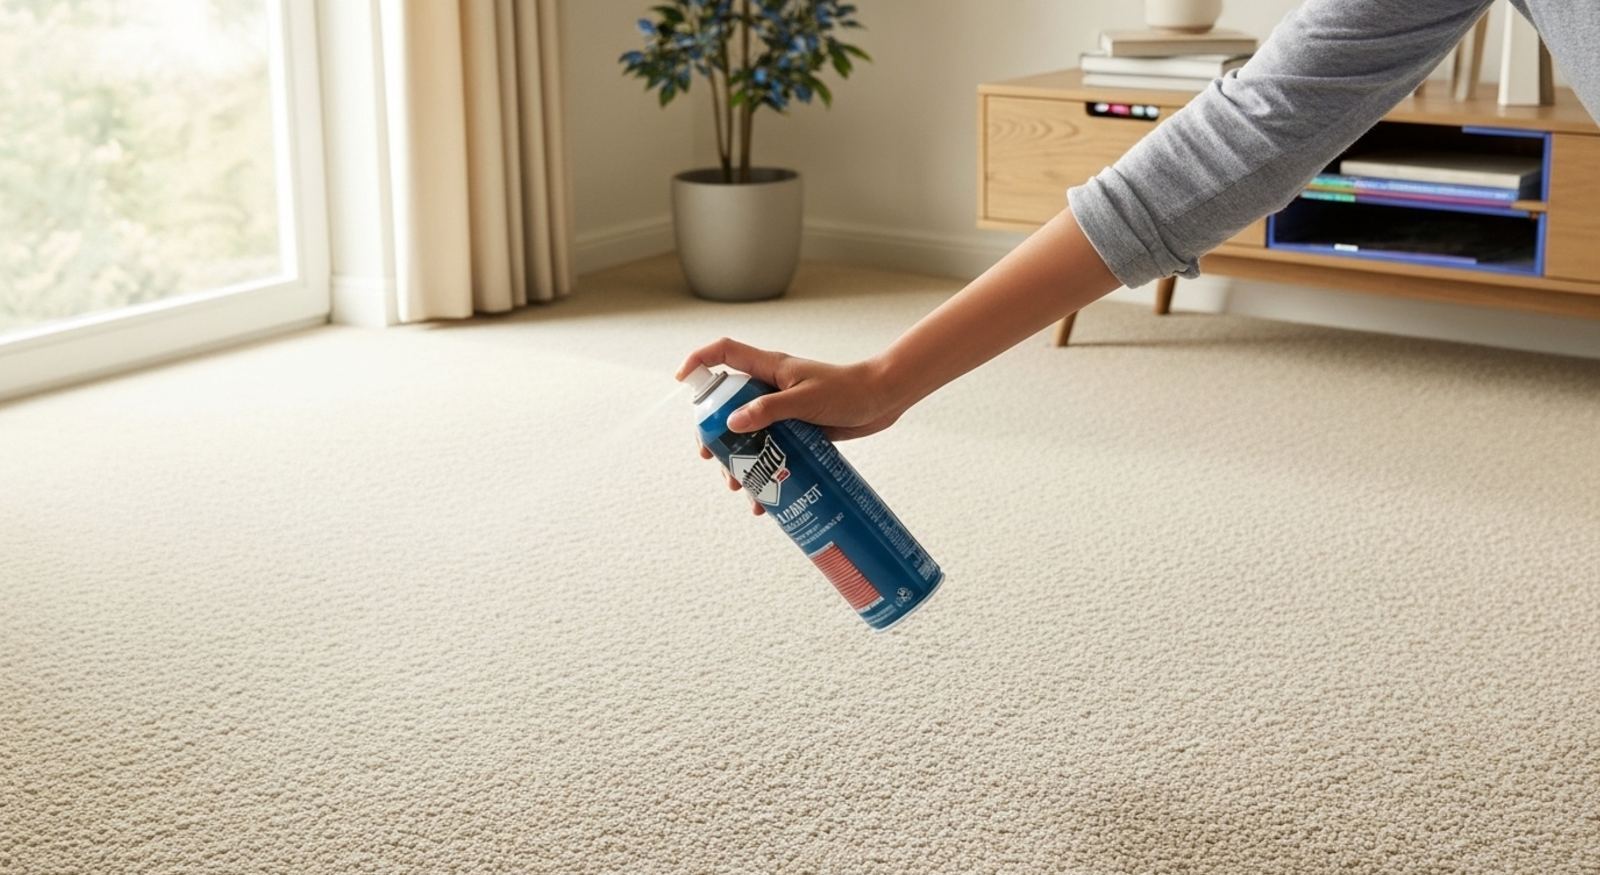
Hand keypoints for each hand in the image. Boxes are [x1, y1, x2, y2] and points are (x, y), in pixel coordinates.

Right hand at [676, 337, 908, 514]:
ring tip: (737, 487)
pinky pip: (772, 452)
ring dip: (738, 462)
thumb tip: (732, 423)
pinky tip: (764, 501)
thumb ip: (769, 410)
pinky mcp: (797, 431)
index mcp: (768, 368)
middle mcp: (770, 388)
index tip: (681, 383)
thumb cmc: (848, 391)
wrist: (884, 400)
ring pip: (748, 435)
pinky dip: (765, 474)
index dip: (699, 362)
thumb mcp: (805, 401)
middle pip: (727, 405)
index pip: (724, 353)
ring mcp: (783, 410)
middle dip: (714, 433)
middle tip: (710, 456)